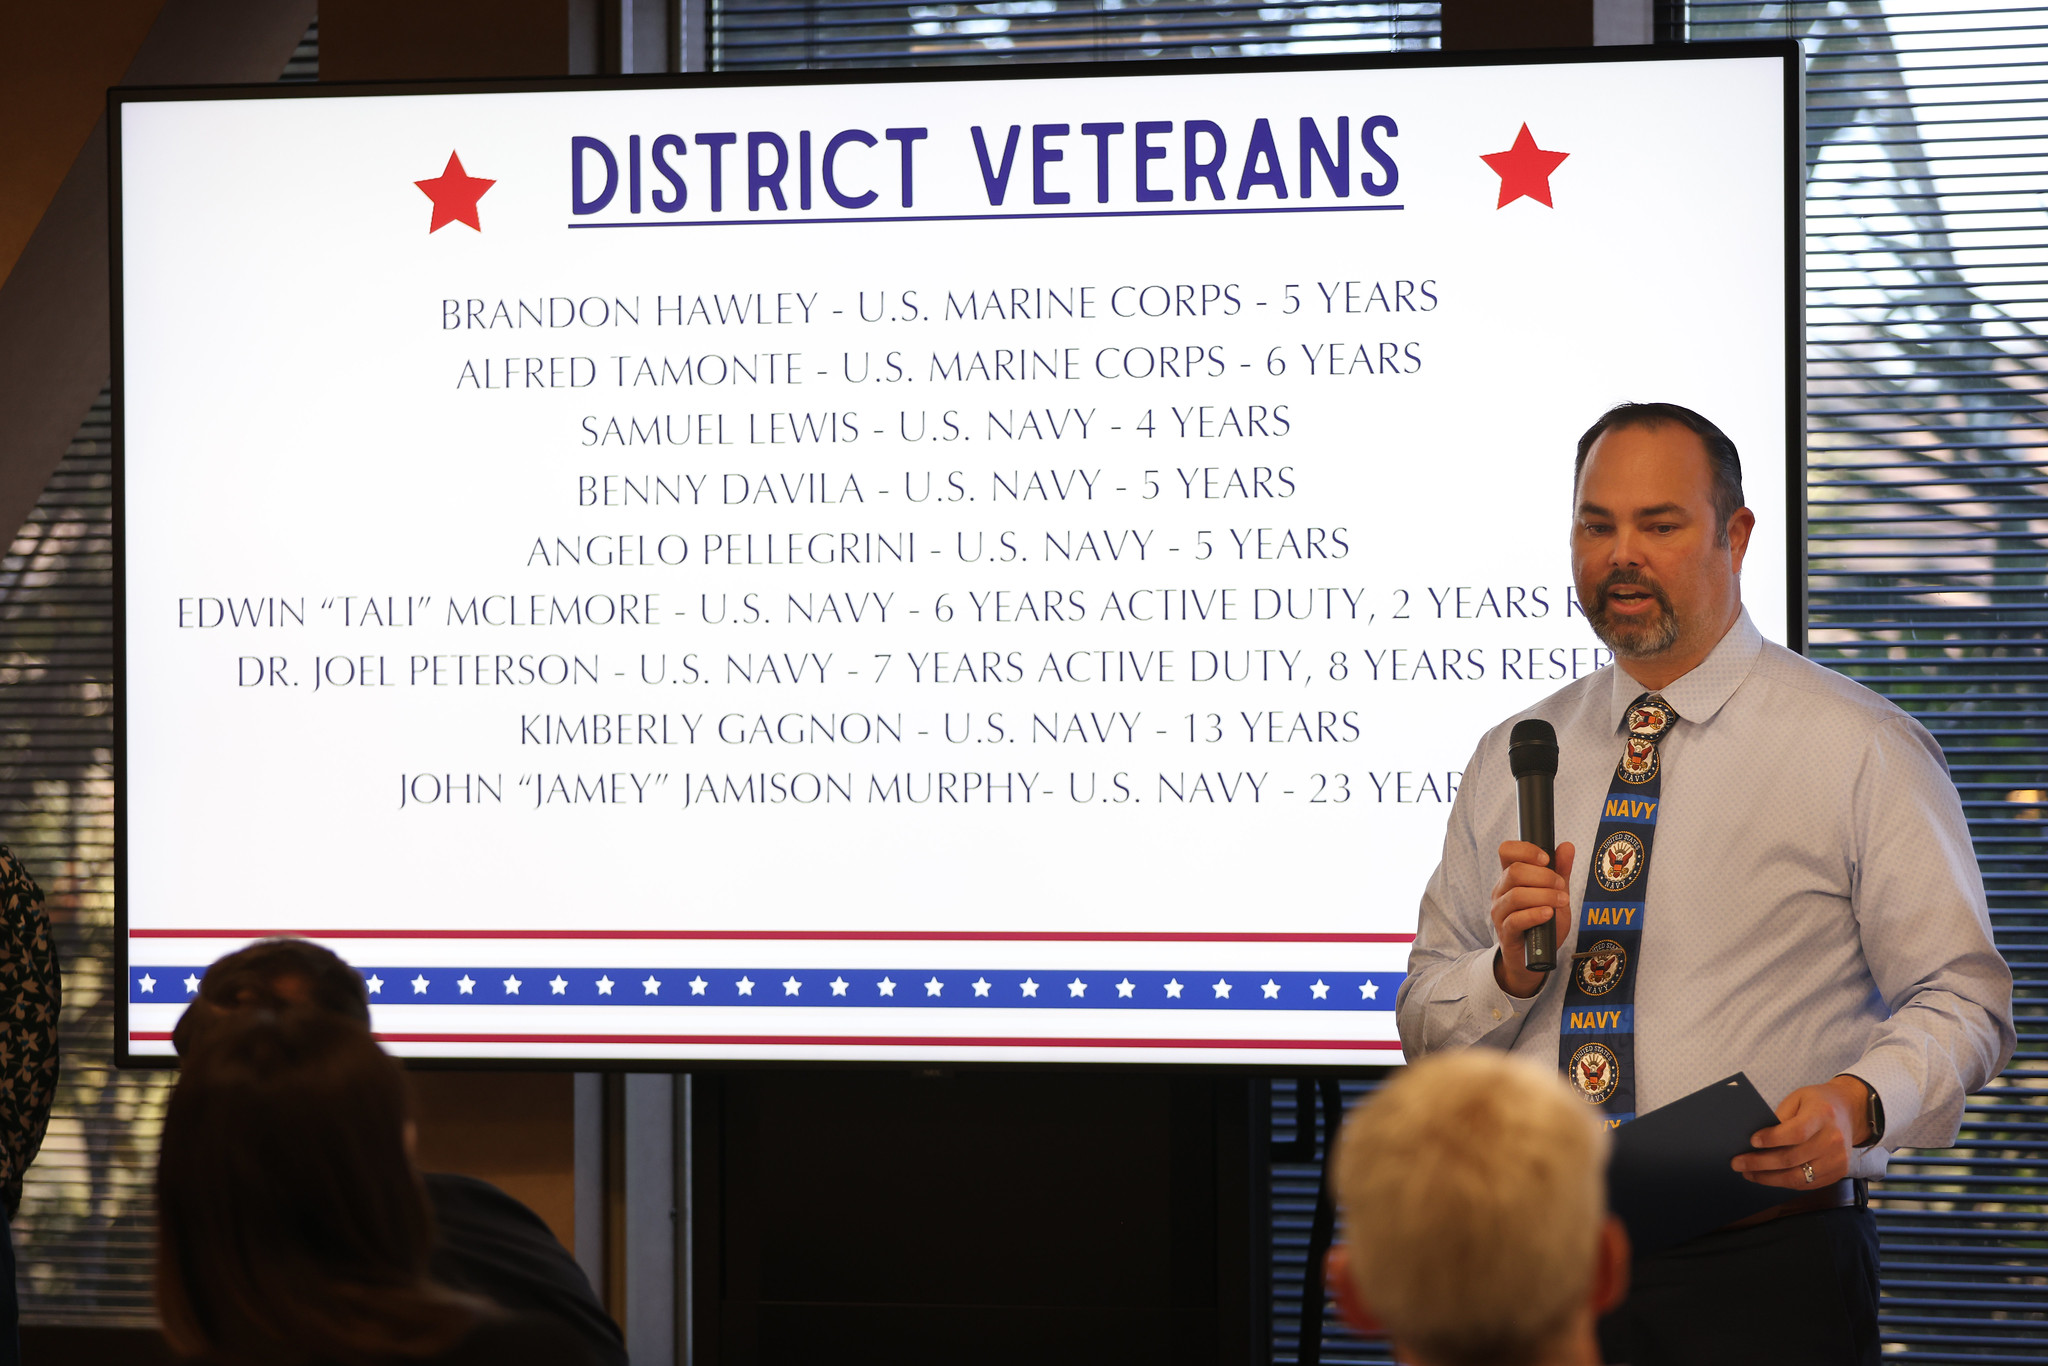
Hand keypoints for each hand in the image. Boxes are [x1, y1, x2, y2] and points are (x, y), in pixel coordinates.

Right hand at [1488, 840, 1574, 998]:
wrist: (1534, 957)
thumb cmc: (1543, 922)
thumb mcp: (1556, 893)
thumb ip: (1561, 871)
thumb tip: (1567, 846)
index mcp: (1510, 876)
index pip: (1506, 851)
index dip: (1526, 850)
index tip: (1546, 859)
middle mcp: (1501, 891)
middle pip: (1515, 871)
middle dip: (1544, 876)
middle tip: (1561, 886)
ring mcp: (1500, 911)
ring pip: (1516, 895)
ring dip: (1545, 896)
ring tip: (1561, 902)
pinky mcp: (1505, 931)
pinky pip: (1517, 919)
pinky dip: (1536, 914)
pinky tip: (1549, 914)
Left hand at [1733, 1077, 1867, 1189]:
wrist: (1850, 1112)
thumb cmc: (1817, 1103)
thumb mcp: (1798, 1099)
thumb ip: (1780, 1118)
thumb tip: (1755, 1141)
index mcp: (1823, 1114)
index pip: (1796, 1132)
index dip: (1772, 1139)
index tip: (1752, 1141)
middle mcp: (1834, 1139)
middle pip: (1792, 1158)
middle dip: (1760, 1163)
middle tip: (1737, 1163)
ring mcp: (1838, 1159)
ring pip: (1798, 1177)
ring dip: (1769, 1178)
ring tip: (1749, 1173)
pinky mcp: (1839, 1172)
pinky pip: (1807, 1183)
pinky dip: (1784, 1182)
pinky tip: (1768, 1177)